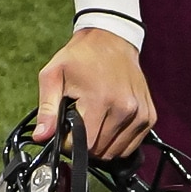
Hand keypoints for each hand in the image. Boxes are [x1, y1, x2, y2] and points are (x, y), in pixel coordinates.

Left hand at [32, 29, 156, 159]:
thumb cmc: (81, 56)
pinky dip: (119, 141)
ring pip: (117, 152)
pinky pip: (132, 145)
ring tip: (95, 120)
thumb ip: (46, 108)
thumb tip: (41, 137)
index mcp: (100, 99)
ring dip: (103, 143)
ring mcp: (140, 114)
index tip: (66, 130)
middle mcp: (125, 108)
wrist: (112, 39)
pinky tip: (110, 122)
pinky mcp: (149, 116)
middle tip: (79, 122)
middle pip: (101, 151)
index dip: (70, 143)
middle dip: (86, 143)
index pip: (85, 144)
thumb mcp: (53, 75)